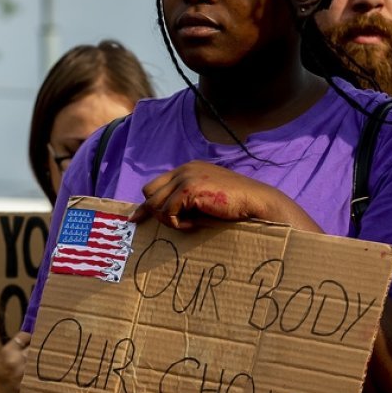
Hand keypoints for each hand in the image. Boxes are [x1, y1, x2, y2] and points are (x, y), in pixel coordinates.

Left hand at [134, 162, 317, 230]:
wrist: (255, 202)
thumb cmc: (232, 206)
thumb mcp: (203, 199)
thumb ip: (183, 201)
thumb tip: (158, 215)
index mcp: (187, 169)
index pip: (154, 185)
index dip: (145, 204)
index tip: (136, 219)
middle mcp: (184, 169)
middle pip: (150, 193)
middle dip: (157, 212)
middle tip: (176, 224)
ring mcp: (186, 177)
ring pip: (156, 204)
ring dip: (170, 219)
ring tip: (190, 223)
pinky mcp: (189, 188)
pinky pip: (168, 212)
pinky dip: (178, 223)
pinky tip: (195, 224)